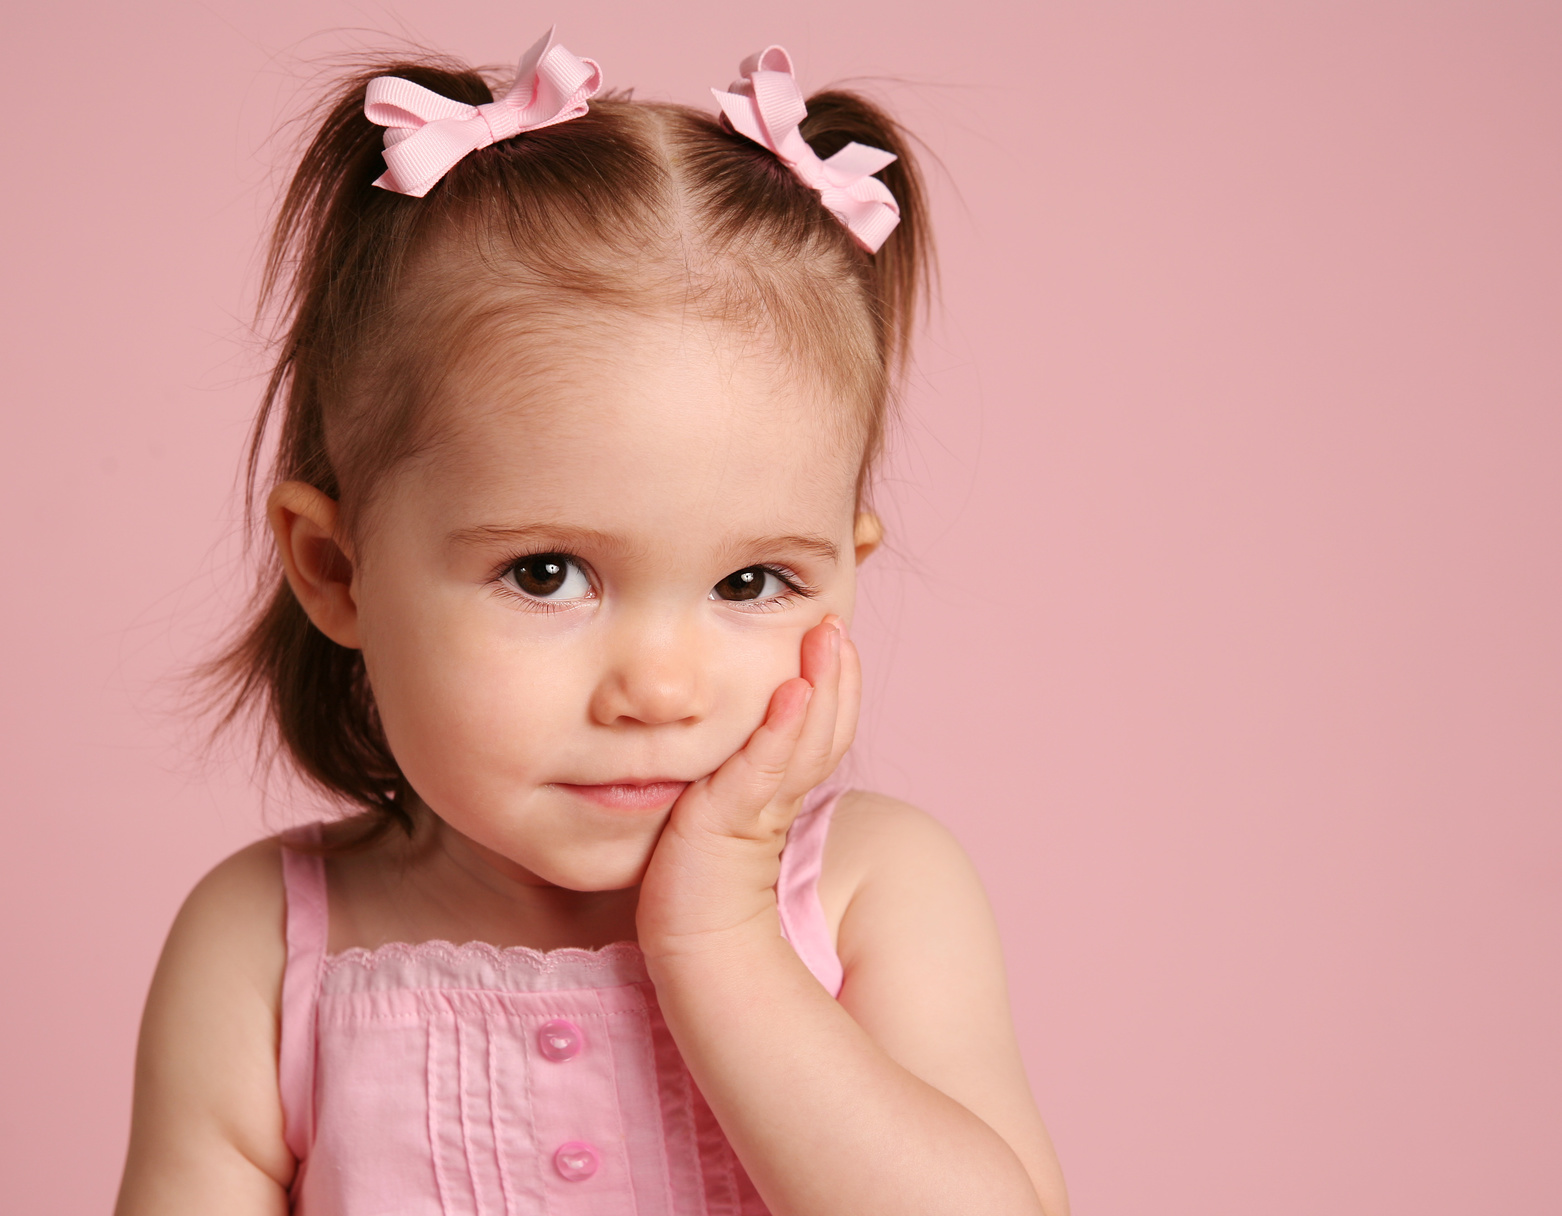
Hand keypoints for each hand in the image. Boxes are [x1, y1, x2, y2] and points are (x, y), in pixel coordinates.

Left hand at [636, 615, 860, 958]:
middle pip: (824, 730)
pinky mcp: (730, 821)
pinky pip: (765, 769)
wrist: (687, 938)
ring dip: (821, 687)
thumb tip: (739, 723)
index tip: (837, 640)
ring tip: (827, 638)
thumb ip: (731, 768)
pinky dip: (782, 730)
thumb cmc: (692, 874)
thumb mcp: (716, 804)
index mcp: (780, 790)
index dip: (836, 688)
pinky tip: (792, 692)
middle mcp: (780, 796)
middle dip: (837, 675)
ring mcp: (760, 808)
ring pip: (805, 742)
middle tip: (836, 626)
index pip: (820, 731)